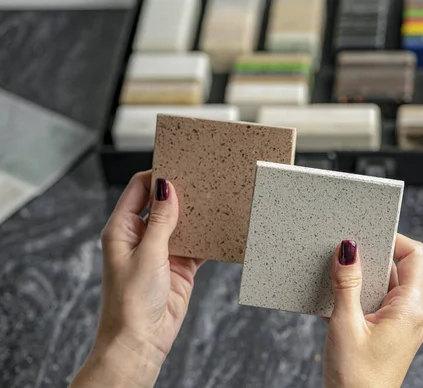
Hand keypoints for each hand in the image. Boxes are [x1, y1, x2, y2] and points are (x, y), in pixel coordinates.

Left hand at [71, 171, 203, 387]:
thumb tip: (166, 187)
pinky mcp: (179, 266)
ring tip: (215, 197)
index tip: (179, 163)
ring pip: (181, 222)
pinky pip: (196, 245)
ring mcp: (161, 251)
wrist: (141, 342)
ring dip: (195, 213)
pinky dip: (206, 237)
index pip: (138, 189)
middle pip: (161, 203)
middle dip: (179, 191)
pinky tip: (219, 228)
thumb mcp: (147, 255)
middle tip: (202, 176)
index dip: (156, 175)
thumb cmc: (131, 302)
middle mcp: (140, 237)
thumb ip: (160, 221)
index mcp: (121, 229)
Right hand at [323, 235, 422, 387]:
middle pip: (396, 270)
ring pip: (382, 288)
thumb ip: (346, 284)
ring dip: (358, 281)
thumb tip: (348, 249)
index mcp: (409, 308)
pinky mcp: (386, 336)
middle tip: (343, 253)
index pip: (414, 255)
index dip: (393, 239)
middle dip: (369, 259)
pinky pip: (374, 306)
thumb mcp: (345, 324)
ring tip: (334, 278)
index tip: (366, 234)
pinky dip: (356, 299)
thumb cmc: (355, 378)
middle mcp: (410, 315)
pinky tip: (334, 303)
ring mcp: (399, 326)